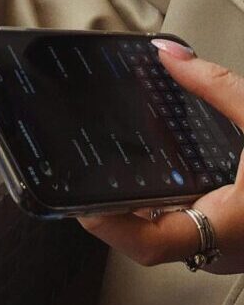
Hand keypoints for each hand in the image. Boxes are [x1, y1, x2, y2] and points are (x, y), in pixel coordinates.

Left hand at [79, 39, 243, 272]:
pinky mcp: (243, 237)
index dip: (106, 226)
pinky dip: (170, 204)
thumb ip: (216, 87)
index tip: (76, 200)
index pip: (150, 246)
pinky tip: (158, 173)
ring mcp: (237, 249)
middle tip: (79, 176)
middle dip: (114, 212)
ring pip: (173, 237)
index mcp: (234, 228)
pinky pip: (195, 227)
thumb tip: (167, 54)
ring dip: (141, 209)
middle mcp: (230, 249)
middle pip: (151, 242)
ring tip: (106, 170)